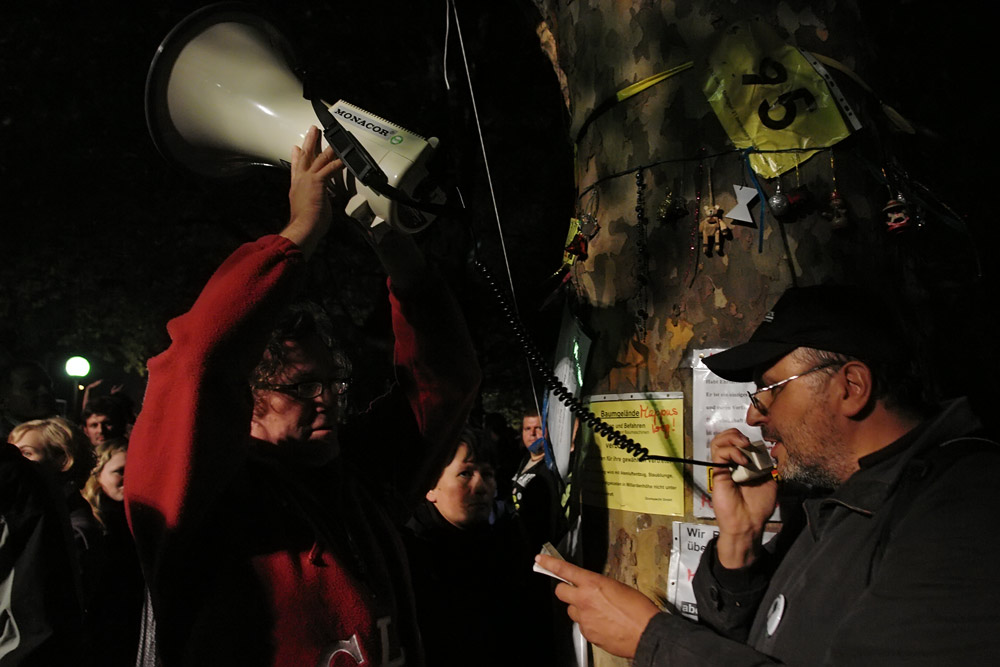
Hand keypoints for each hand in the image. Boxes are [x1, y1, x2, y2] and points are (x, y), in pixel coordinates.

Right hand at [281, 126, 343, 257]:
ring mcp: (308, 180)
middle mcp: (300, 181)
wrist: (302, 228)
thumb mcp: (304, 207)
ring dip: (326, 147)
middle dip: (309, 141)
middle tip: (313, 130)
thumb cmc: (305, 224)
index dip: (296, 156)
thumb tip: (315, 200)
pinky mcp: (317, 183)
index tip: (296, 147)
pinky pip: (329, 169)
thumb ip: (309, 200)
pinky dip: (337, 163)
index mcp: (296, 187)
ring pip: (317, 158)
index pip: (296, 167)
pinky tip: (343, 159)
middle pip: (305, 156)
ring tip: (332, 139)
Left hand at [536, 554, 659, 658]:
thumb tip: (593, 589)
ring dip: (580, 609)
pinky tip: (604, 623)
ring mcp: (584, 619)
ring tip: (600, 611)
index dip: (549, 563)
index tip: (540, 560)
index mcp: (592, 584)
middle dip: (566, 590)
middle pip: (561, 592)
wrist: (646, 633)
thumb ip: (599, 586)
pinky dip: (590, 623)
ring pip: (572, 611)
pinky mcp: (588, 634)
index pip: (564, 570)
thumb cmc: (638, 610)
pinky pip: (582, 625)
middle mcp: (584, 600)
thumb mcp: (618, 587)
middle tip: (577, 592)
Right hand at [709, 429, 776, 567]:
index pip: (736, 441)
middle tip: (748, 444)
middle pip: (725, 437)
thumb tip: (768, 453)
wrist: (748, 522)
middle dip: (737, 434)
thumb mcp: (770, 482)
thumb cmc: (758, 506)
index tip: (758, 446)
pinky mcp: (717, 472)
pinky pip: (718, 452)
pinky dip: (732, 451)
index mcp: (741, 465)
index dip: (746, 438)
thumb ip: (768, 467)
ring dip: (732, 438)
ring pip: (718, 441)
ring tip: (744, 446)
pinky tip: (743, 461)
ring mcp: (722, 467)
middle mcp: (730, 464)